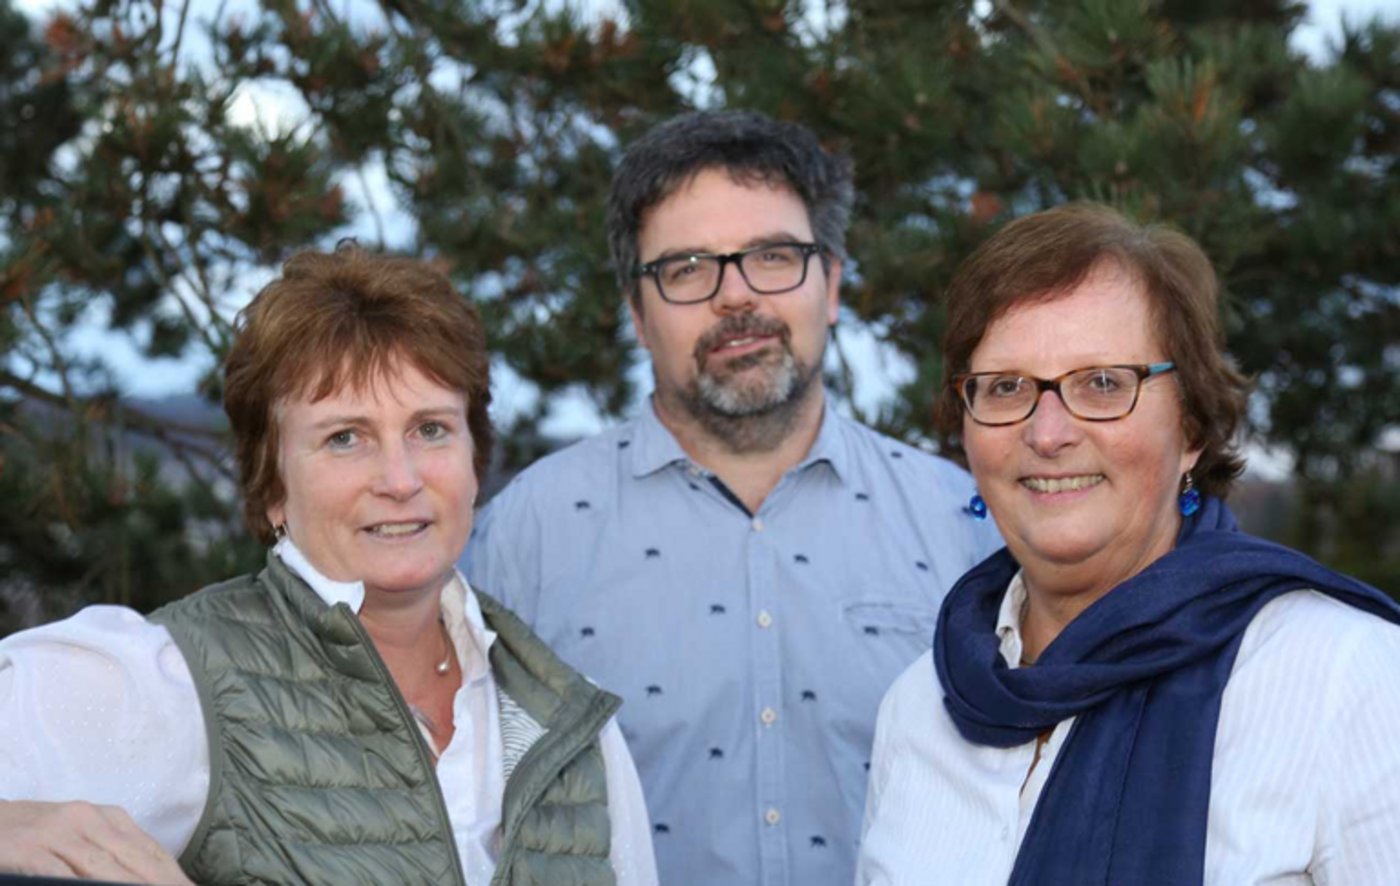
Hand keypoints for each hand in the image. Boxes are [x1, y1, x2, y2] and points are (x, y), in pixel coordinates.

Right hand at [0, 800, 192, 883]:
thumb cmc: (33, 836)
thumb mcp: (78, 837)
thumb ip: (111, 856)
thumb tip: (150, 878)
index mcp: (107, 817)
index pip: (152, 853)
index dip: (176, 877)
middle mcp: (88, 819)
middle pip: (137, 862)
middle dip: (163, 885)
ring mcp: (58, 833)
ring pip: (105, 871)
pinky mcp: (30, 850)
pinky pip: (64, 877)